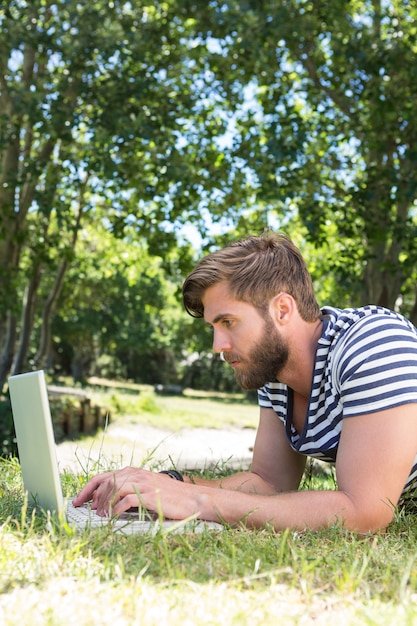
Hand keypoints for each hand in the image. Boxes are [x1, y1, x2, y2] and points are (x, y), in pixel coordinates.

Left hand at [72, 467, 200, 519]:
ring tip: (101, 516)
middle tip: (89, 511)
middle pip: (105, 481)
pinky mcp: (149, 495)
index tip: (78, 500)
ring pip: (113, 488)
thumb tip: (108, 502)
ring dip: (103, 503)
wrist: (193, 499)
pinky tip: (113, 518)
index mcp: (134, 472)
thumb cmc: (171, 497)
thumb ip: (131, 491)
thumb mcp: (148, 489)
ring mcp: (143, 483)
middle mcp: (136, 474)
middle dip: (93, 497)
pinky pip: (125, 500)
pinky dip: (115, 510)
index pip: (103, 476)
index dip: (87, 488)